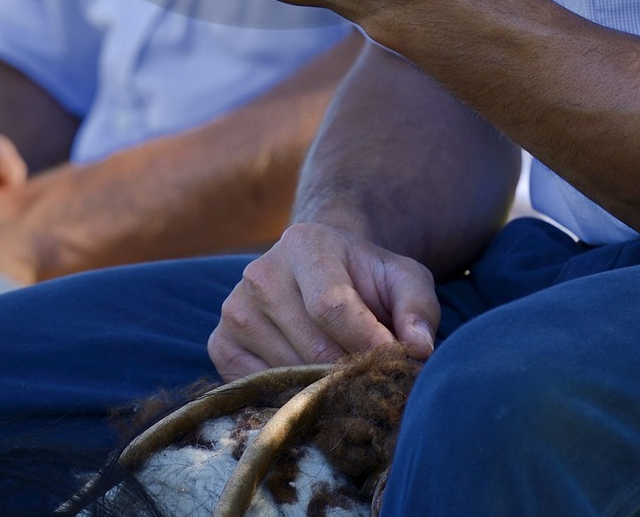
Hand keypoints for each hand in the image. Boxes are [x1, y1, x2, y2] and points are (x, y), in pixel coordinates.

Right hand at [208, 221, 439, 379]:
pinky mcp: (221, 342)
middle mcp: (261, 272)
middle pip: (310, 346)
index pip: (331, 306)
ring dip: (323, 389)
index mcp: (304, 243)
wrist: (321, 275)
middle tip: (374, 380)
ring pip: (286, 372)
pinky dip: (288, 396)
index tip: (397, 364)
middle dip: (351, 372)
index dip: (368, 344)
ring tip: (345, 378)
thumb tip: (418, 348)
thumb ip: (418, 307)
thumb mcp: (403, 279)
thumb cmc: (366, 279)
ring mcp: (235, 308)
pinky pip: (257, 387)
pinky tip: (309, 383)